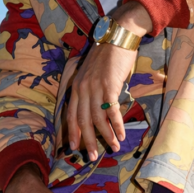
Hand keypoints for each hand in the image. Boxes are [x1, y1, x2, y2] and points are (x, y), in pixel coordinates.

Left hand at [66, 2, 151, 160]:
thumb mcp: (93, 74)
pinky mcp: (109, 85)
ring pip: (97, 118)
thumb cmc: (108, 56)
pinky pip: (111, 111)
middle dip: (87, 141)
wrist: (117, 36)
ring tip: (113, 147)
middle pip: (83, 120)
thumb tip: (98, 110)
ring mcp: (95, 87)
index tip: (74, 148)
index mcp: (76, 86)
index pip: (72, 114)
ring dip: (106, 136)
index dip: (73, 133)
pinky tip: (121, 134)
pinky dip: (116, 125)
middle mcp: (82, 88)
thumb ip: (92, 91)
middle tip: (92, 156)